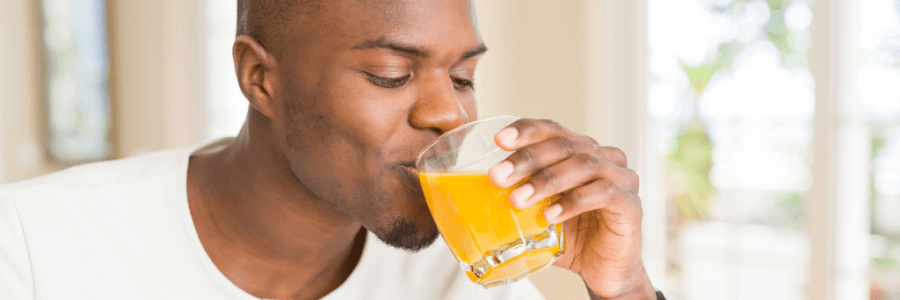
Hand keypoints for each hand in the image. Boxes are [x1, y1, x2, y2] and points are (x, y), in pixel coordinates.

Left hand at [488, 119, 654, 299]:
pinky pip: (602, 194)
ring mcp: (622, 178)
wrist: (603, 271)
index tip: (499, 140)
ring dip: (545, 180)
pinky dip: (572, 202)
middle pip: (563, 145)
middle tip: (497, 177)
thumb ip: (518, 194)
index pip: (552, 129)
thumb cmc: (570, 236)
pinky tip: (549, 216)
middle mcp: (604, 158)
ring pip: (583, 164)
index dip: (526, 130)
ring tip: (517, 200)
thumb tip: (471, 190)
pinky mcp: (631, 204)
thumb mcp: (538, 211)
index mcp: (581, 151)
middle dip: (526, 159)